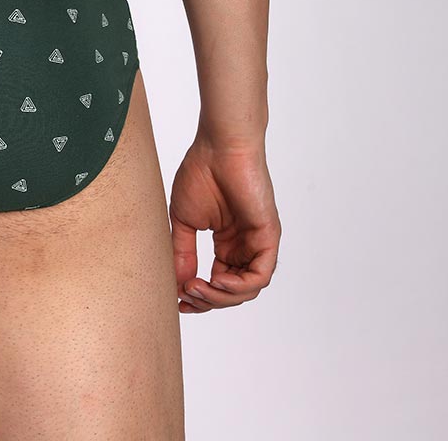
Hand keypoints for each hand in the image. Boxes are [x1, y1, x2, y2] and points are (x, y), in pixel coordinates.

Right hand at [169, 132, 280, 313]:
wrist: (219, 147)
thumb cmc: (202, 172)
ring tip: (196, 288)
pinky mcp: (268, 237)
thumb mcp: (186, 220)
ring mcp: (258, 242)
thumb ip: (183, 252)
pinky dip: (238, 285)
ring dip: (220, 296)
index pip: (219, 282)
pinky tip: (217, 280)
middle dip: (208, 300)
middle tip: (186, 296)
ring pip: (247, 289)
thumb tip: (179, 285)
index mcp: (228, 242)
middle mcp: (245, 245)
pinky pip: (259, 275)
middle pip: (232, 291)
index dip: (201, 296)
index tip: (179, 299)